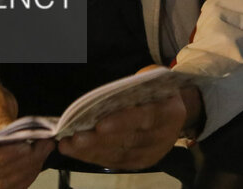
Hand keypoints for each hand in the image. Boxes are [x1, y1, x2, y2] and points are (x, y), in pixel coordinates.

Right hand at [0, 81, 53, 188]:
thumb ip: (0, 117)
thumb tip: (14, 134)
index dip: (3, 156)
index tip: (27, 146)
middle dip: (22, 162)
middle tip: (46, 145)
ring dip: (26, 171)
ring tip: (44, 150)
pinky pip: (3, 187)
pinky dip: (23, 178)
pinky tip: (37, 162)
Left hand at [56, 87, 195, 171]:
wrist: (173, 111)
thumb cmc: (155, 90)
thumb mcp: (151, 81)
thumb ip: (133, 88)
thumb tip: (103, 95)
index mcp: (170, 111)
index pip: (145, 117)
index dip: (122, 121)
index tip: (99, 125)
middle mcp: (164, 136)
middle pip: (129, 140)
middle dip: (99, 140)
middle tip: (75, 137)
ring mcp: (153, 152)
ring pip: (119, 154)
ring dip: (91, 150)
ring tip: (68, 144)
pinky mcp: (141, 162)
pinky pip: (115, 161)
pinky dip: (93, 156)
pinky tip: (76, 151)